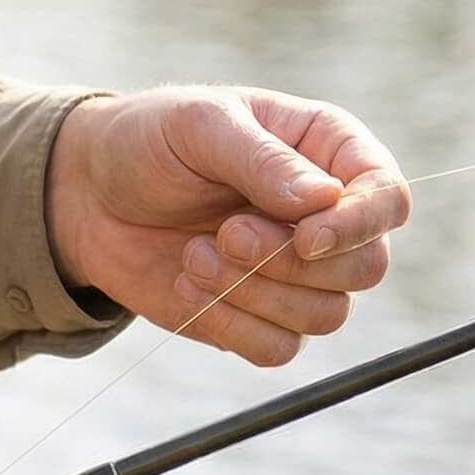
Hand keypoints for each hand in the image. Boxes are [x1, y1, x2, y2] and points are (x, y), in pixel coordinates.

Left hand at [46, 88, 409, 365]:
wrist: (86, 193)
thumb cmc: (147, 141)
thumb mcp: (196, 125)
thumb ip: (259, 158)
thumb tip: (324, 200)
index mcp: (328, 151)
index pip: (388, 198)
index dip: (360, 226)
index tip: (306, 238)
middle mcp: (326, 216)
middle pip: (366, 267)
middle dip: (291, 262)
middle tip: (226, 233)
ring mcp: (297, 272)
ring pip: (327, 315)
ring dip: (255, 292)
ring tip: (194, 254)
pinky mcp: (260, 316)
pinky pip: (280, 349)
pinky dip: (231, 324)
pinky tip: (186, 283)